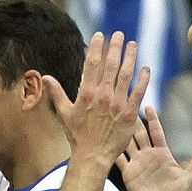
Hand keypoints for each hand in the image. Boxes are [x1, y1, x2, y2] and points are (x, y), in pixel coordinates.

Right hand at [44, 31, 150, 169]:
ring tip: (133, 45)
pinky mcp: (129, 114)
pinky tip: (146, 68)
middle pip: (111, 65)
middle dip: (116, 47)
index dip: (97, 47)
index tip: (101, 35)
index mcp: (86, 93)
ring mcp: (117, 104)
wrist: (93, 156)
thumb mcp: (65, 113)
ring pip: (126, 75)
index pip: (92, 64)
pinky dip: (143, 79)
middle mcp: (103, 96)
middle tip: (120, 34)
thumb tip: (45, 77)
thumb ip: (56, 93)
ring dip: (130, 58)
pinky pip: (138, 93)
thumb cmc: (78, 136)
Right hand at [116, 105, 191, 190]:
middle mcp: (149, 155)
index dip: (152, 119)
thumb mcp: (190, 179)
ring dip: (122, 131)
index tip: (148, 105)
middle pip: (140, 133)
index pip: (156, 132)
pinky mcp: (128, 174)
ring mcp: (137, 164)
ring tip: (113, 118)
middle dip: (134, 119)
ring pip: (128, 143)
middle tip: (127, 104)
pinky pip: (119, 159)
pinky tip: (106, 140)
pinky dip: (113, 150)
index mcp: (163, 153)